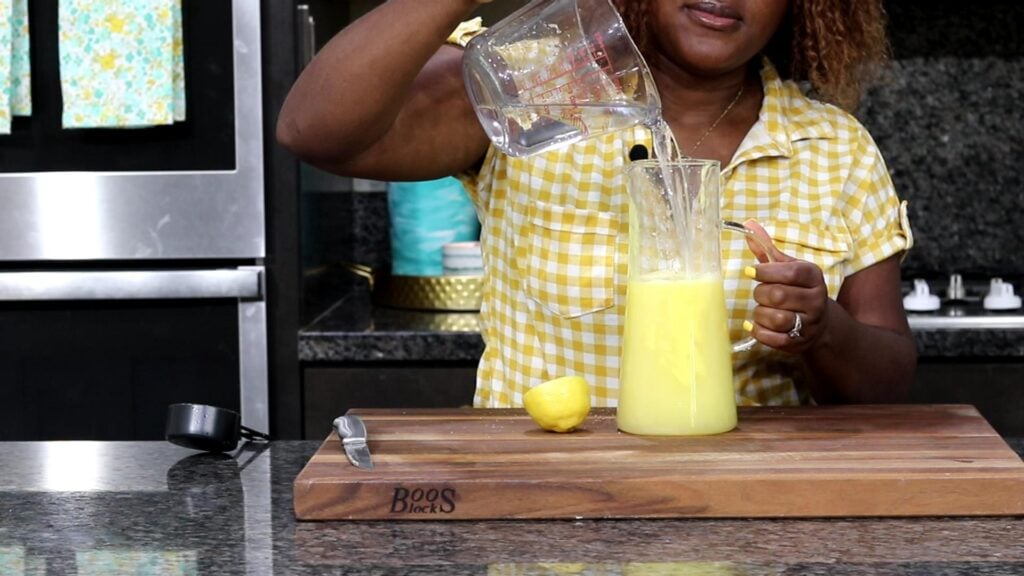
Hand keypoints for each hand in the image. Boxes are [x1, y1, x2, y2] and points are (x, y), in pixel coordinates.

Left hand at [742, 219, 829, 353]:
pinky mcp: (799, 343)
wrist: (819, 323)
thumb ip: (767, 248)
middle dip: (760, 294)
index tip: (752, 272)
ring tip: (762, 309)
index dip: (766, 272)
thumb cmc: (797, 289)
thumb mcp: (788, 267)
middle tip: (760, 293)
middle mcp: (816, 300)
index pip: (789, 272)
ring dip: (760, 313)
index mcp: (813, 277)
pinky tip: (756, 325)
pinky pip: (773, 338)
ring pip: (775, 318)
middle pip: (777, 295)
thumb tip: (748, 224)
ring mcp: (809, 323)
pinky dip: (759, 331)